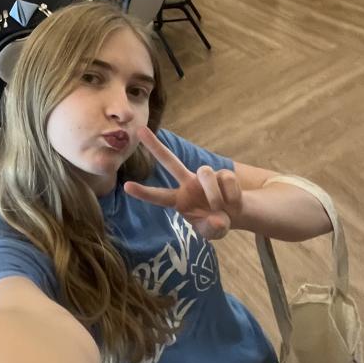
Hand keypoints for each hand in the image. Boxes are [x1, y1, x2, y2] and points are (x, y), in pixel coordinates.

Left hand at [123, 127, 242, 240]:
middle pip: (170, 161)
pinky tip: (232, 202)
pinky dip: (231, 195)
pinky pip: (226, 179)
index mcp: (180, 200)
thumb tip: (217, 221)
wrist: (238, 214)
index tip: (126, 186)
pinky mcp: (222, 173)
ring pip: (206, 173)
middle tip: (140, 129)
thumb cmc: (217, 223)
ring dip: (214, 194)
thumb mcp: (213, 232)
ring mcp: (205, 177)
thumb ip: (212, 230)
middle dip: (155, 146)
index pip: (159, 196)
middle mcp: (188, 184)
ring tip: (219, 207)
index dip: (144, 193)